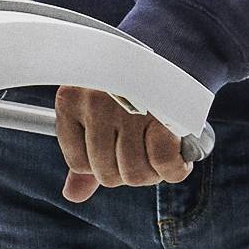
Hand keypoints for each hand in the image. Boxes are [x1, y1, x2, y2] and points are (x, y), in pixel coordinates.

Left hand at [53, 86, 188, 201]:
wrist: (175, 52)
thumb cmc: (133, 91)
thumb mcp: (99, 115)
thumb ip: (85, 155)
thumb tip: (72, 195)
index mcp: (71, 100)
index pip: (79, 163)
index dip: (103, 163)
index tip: (119, 147)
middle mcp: (95, 102)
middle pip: (107, 174)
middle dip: (129, 171)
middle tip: (145, 152)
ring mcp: (128, 108)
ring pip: (134, 173)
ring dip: (152, 174)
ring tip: (160, 153)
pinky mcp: (162, 114)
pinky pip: (163, 163)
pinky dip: (174, 170)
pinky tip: (177, 160)